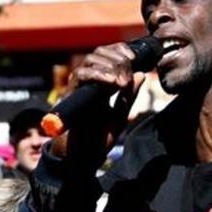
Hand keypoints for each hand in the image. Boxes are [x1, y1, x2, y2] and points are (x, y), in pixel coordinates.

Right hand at [49, 43, 143, 160]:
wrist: (81, 161)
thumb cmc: (98, 141)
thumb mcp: (119, 117)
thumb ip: (128, 96)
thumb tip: (140, 74)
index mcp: (100, 85)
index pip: (108, 55)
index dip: (120, 51)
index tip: (134, 57)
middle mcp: (87, 83)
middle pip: (99, 53)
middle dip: (118, 59)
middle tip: (127, 77)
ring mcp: (78, 88)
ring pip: (90, 60)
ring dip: (109, 66)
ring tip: (121, 82)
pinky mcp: (70, 95)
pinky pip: (80, 75)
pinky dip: (98, 74)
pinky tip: (113, 84)